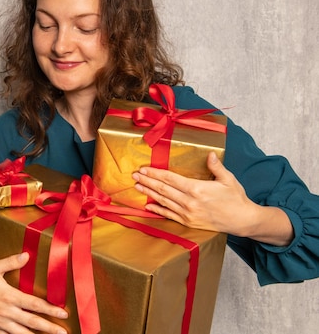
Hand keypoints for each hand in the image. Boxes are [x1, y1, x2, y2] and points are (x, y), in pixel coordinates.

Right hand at [0, 252, 67, 333]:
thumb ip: (11, 262)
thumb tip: (27, 256)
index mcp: (8, 296)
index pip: (34, 305)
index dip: (50, 309)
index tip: (63, 312)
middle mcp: (6, 311)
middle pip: (32, 322)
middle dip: (49, 328)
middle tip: (63, 332)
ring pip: (22, 333)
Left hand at [132, 152, 260, 235]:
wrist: (242, 221)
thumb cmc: (236, 198)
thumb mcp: (228, 179)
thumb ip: (216, 166)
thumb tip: (209, 154)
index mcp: (197, 189)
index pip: (171, 179)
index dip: (156, 173)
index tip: (144, 169)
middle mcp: (189, 202)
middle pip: (163, 189)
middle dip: (147, 181)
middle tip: (134, 175)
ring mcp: (187, 214)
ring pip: (163, 202)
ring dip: (149, 193)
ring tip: (137, 186)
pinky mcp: (188, 223)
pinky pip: (169, 215)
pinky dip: (157, 210)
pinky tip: (147, 205)